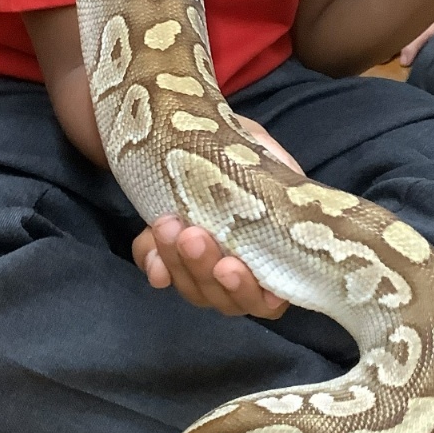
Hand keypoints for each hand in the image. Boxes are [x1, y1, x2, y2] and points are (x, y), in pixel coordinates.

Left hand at [131, 116, 301, 318]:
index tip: (229, 265)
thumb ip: (278, 170)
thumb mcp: (263, 150)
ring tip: (167, 224)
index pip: (266, 298)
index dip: (249, 291)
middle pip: (224, 298)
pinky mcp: (169, 256)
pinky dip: (153, 262)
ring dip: (177, 263)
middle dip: (203, 269)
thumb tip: (284, 188)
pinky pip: (159, 272)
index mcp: (273, 252)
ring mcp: (203, 268)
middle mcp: (240, 269)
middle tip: (192, 236)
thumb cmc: (240, 147)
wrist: (194, 133)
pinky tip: (149, 246)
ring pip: (191, 289)